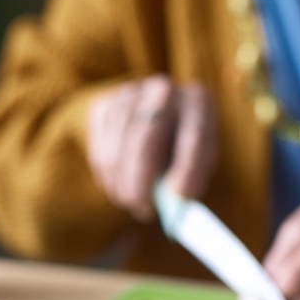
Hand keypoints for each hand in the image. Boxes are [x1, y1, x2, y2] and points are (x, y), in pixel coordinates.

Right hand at [85, 75, 217, 220]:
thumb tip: (174, 203)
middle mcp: (164, 90)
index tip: (180, 196)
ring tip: (134, 203)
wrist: (160, 127)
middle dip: (142, 178)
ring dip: (123, 182)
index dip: (187, 165)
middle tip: (143, 209)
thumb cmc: (184, 154)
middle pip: (146, 133)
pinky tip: (119, 188)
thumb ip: (190, 182)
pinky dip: (107, 176)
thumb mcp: (199, 166)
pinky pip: (99, 146)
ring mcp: (130, 94)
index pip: (194, 132)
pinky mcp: (104, 106)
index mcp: (199, 102)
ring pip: (119, 144)